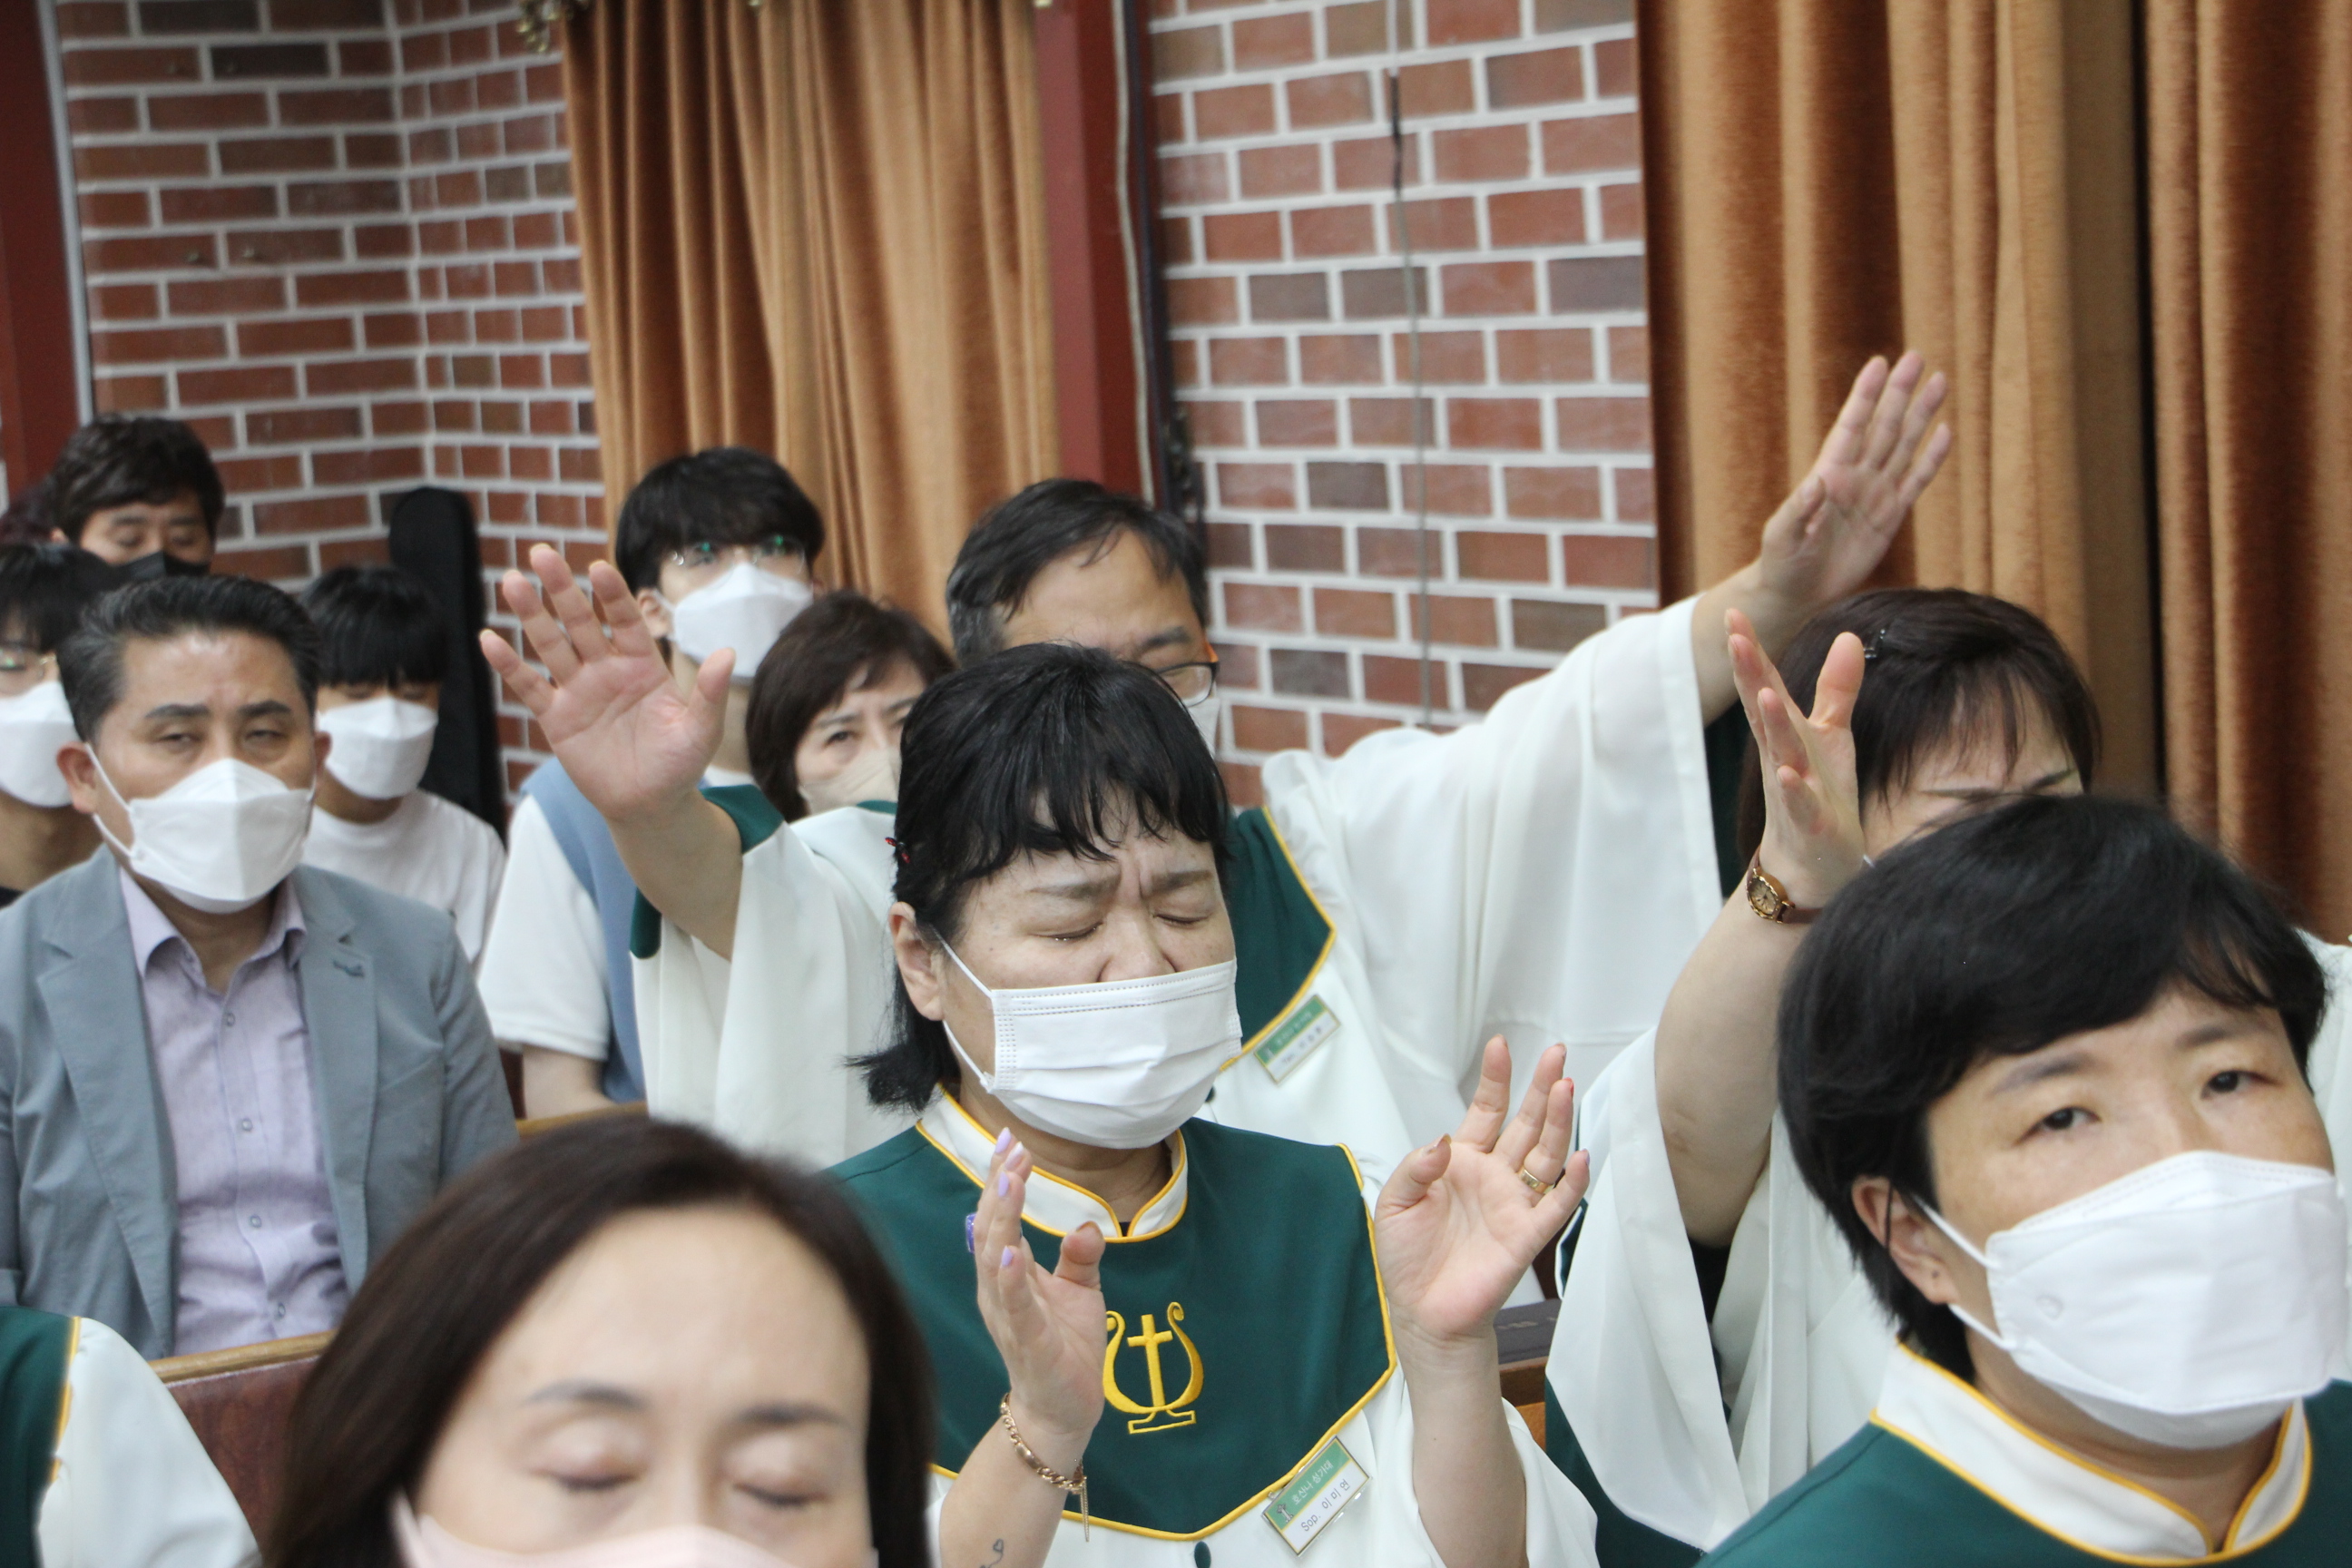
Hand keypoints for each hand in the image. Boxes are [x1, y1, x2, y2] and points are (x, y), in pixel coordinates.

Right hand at [481, 544, 727, 822]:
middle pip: (580, 622)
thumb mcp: (700, 731)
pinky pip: (529, 687)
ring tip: (510, 581)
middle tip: (541, 553)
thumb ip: (709, 694)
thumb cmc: (680, 764)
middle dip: (561, 589)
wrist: (650, 805)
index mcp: (643, 665)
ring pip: (551, 645)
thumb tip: (728, 653)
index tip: (599, 567)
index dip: (612, 595)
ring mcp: (578, 691)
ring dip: (531, 615)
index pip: (624, 620)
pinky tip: (489, 639)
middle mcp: (607, 669)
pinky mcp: (556, 718)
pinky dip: (509, 665)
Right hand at [973, 1133, 1105, 1466]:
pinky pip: (1014, 1307)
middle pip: (990, 1228)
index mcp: (1008, 1273)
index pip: (999, 1217)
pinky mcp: (1027, 1343)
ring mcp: (1009, 1316)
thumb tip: (1084, 1225)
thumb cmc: (1065, 1348)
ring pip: (994, 1259)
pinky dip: (1010, 1278)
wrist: (1064, 1411)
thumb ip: (1079, 1257)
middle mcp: (998, 1290)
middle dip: (999, 1186)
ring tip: (1009, 1180)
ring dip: (1001, 1219)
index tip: (1011, 1139)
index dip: (1002, 1178)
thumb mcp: (1080, 1292)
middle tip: (1013, 1148)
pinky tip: (1012, 1252)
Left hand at [1376, 1039, 1586, 1355]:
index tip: (1499, 1046)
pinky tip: (1580, 1155)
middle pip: (1525, 1124)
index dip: (1494, 1080)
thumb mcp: (1395, 1204)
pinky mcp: (1526, 1237)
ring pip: (1545, 1155)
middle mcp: (1494, 1177)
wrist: (1421, 1311)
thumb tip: (1443, 1143)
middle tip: (1556, 1054)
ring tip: (1566, 1087)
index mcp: (1462, 1163)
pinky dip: (1572, 1183)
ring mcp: (1514, 1204)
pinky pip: (1556, 1206)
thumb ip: (1416, 1169)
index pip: (1485, 1112)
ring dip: (1558, 1123)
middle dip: (1541, 1088)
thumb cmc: (1407, 1258)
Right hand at [1729, 607, 1866, 907]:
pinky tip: (1787, 773)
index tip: (1736, 613)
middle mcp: (1781, 755)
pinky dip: (1792, 788)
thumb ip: (1837, 688)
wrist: (1812, 863)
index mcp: (1785, 732)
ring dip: (1771, 723)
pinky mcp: (1810, 822)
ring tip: (1765, 694)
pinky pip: (1799, 803)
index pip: (1765, 685)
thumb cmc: (1819, 792)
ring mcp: (1791, 789)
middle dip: (1750, 674)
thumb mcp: (1832, 735)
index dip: (1751, 651)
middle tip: (1735, 637)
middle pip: (1763, 709)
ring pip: (1779, 751)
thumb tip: (1849, 634)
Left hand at [1751, 351, 1951, 619]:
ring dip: (1921, 414)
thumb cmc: (1782, 562)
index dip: (1865, 396)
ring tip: (1939, 381)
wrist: (1798, 592)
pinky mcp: (1891, 515)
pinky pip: (1916, 481)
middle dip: (1900, 393)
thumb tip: (1818, 482)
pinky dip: (1932, 459)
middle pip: (1883, 426)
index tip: (1879, 364)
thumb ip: (1798, 509)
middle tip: (1917, 358)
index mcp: (1828, 474)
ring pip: (1904, 445)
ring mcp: (1875, 493)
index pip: (1851, 426)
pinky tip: (1945, 432)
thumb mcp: (1782, 536)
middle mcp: (1855, 477)